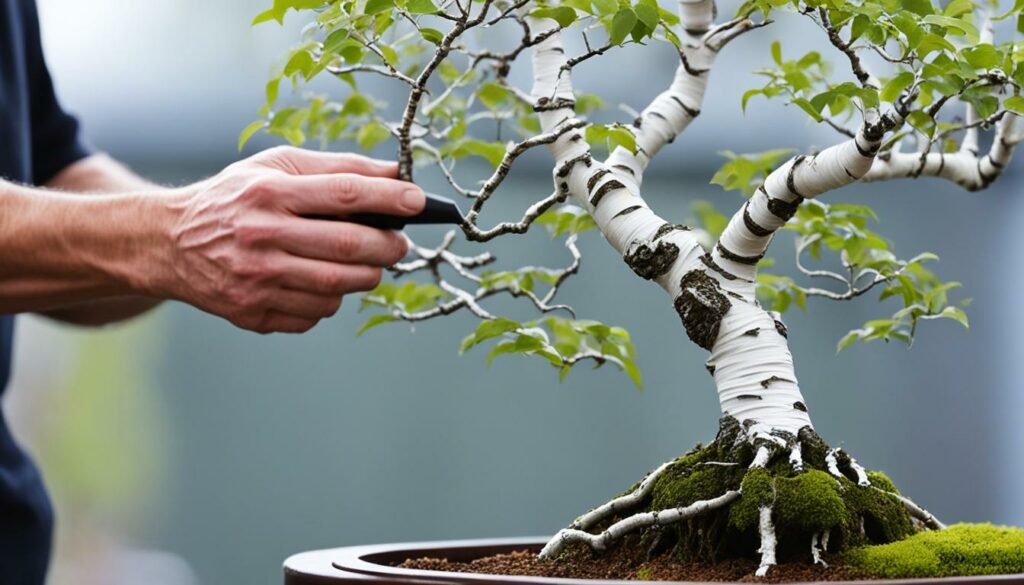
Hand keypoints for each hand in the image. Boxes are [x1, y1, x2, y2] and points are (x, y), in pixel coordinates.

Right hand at [159, 146, 424, 333]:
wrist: (168, 243)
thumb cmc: (234, 198)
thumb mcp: (274, 167)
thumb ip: (335, 168)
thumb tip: (394, 172)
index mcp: (268, 193)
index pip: (343, 194)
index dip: (390, 198)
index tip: (420, 202)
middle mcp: (260, 237)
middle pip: (348, 247)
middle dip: (388, 246)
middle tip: (399, 243)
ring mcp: (255, 280)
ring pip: (337, 287)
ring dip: (364, 276)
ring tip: (365, 263)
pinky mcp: (252, 312)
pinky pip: (315, 313)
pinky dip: (330, 299)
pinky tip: (320, 282)